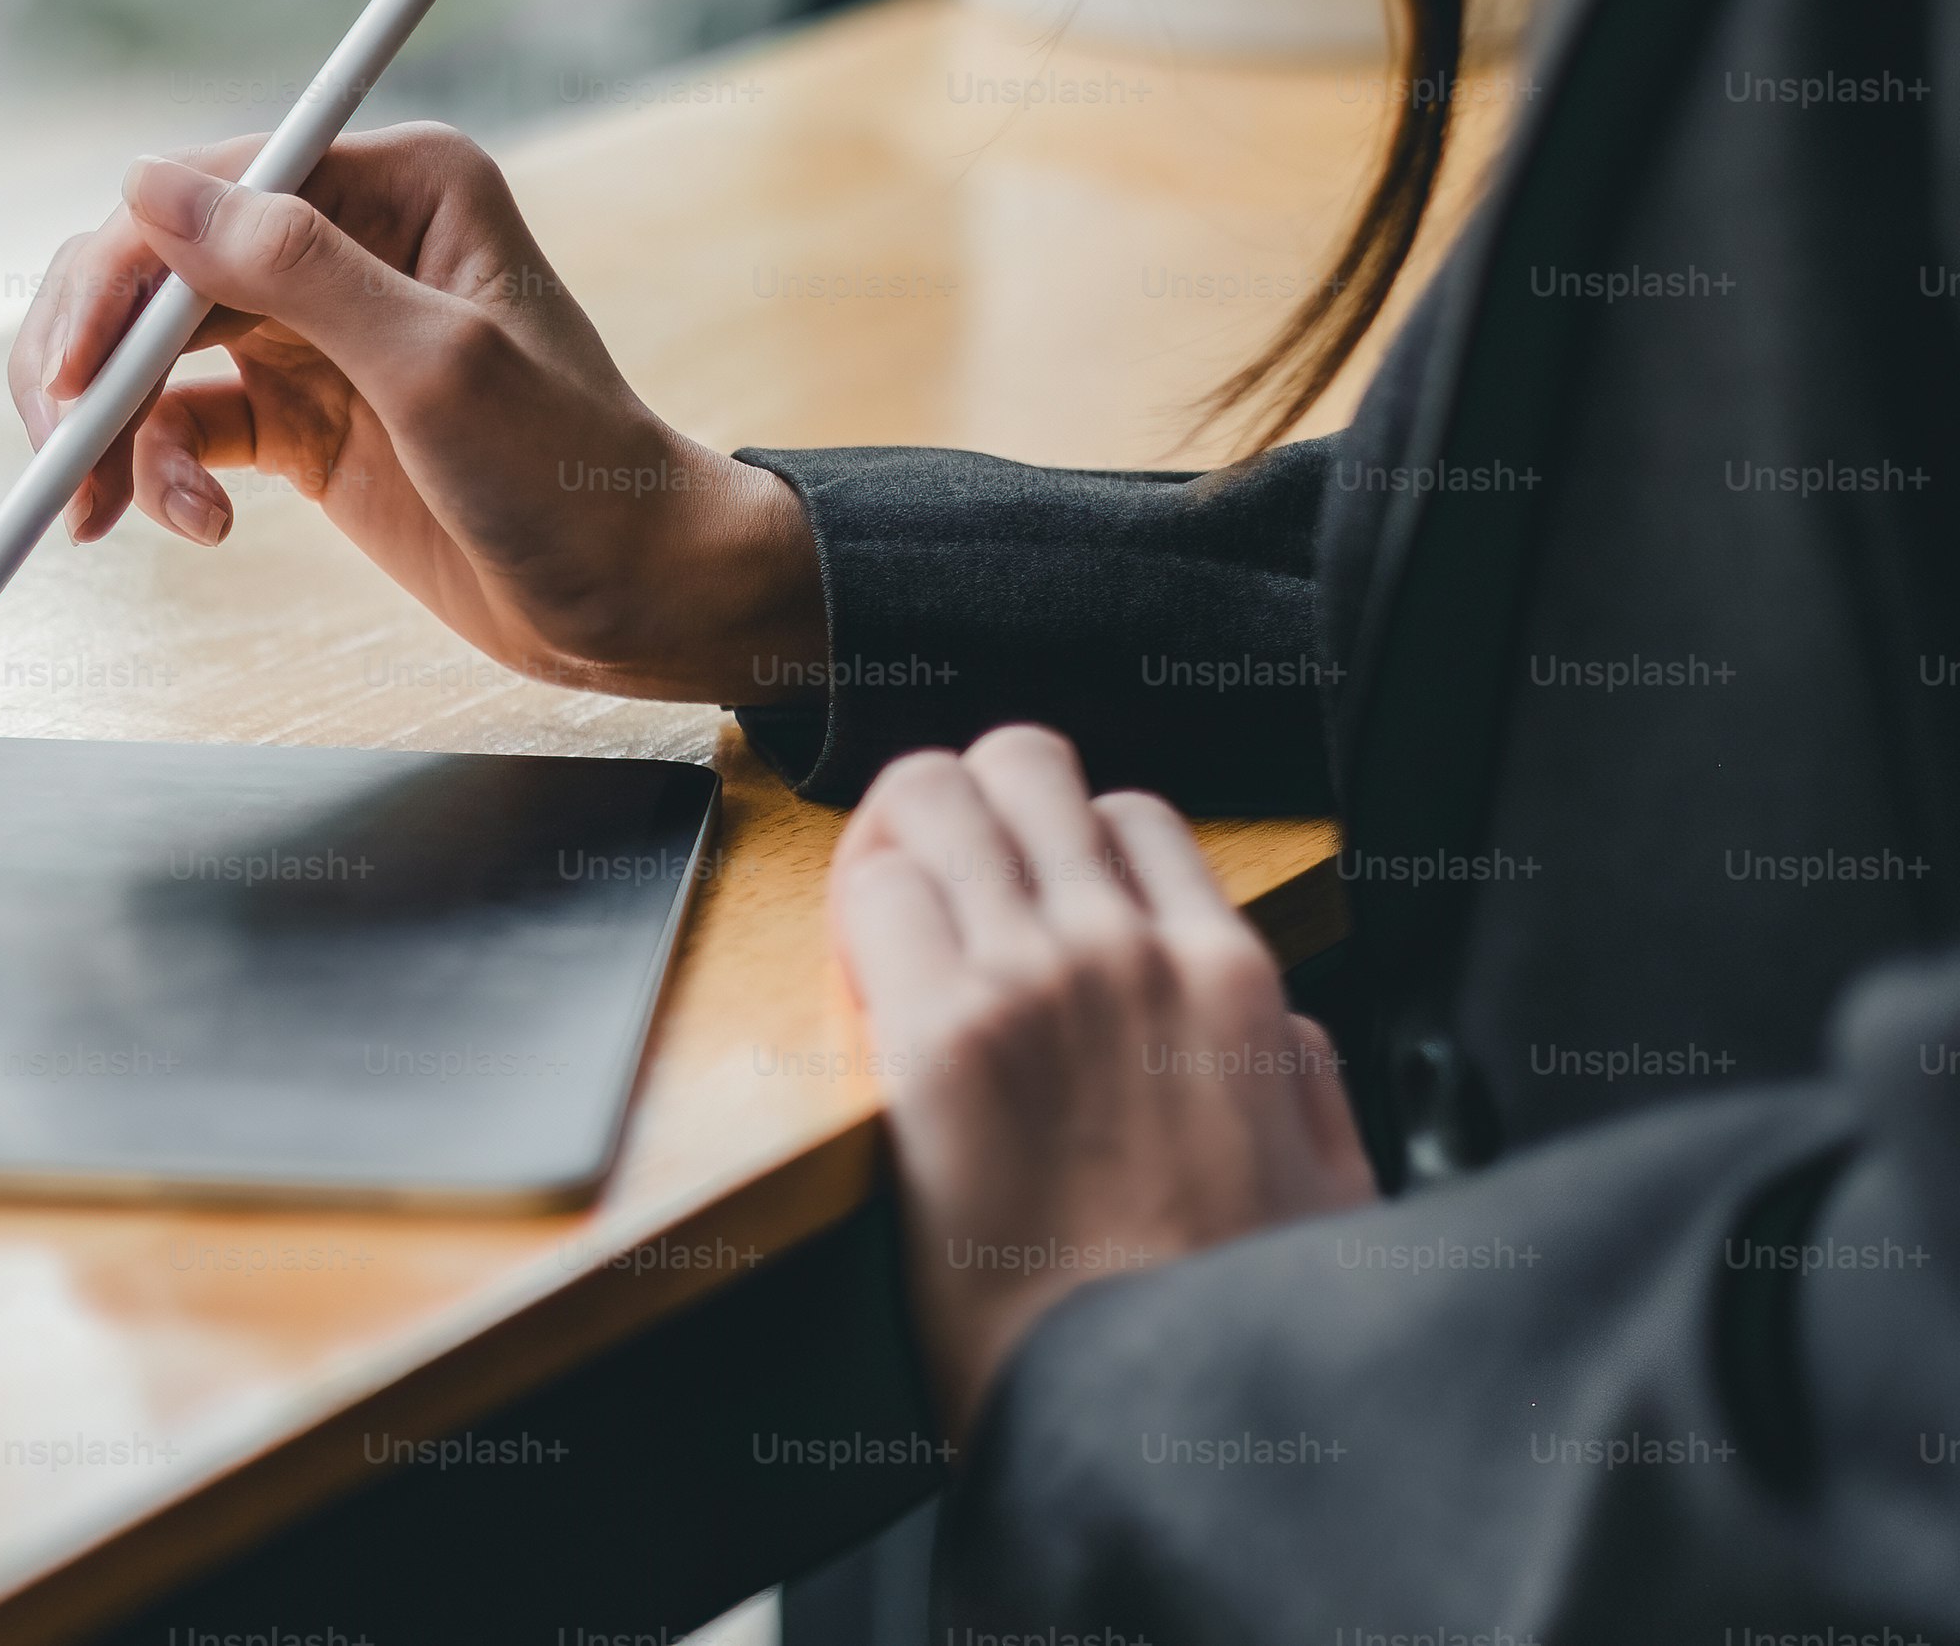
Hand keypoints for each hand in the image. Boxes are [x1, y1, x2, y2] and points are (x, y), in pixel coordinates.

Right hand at [4, 125, 824, 699]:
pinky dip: (158, 476)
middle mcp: (345, 236)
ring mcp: (314, 329)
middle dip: (90, 365)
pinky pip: (182, 425)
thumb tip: (144, 186)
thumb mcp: (436, 368)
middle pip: (154, 269)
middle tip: (54, 456)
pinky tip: (194, 529)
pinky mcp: (297, 415)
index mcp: (395, 183)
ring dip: (109, 433)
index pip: (208, 195)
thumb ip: (292, 269)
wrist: (639, 602)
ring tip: (98, 519)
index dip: (119, 278)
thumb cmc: (574, 477)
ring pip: (149, 353)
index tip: (70, 376)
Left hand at [829, 726, 1375, 1436]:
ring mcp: (1031, 981)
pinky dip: (848, 903)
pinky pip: (873, 889)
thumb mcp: (1330, 1185)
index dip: (1062, 842)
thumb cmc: (1226, 1321)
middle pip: (1023, 764)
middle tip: (932, 875)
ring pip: (932, 793)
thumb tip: (1269, 1027)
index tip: (1020, 895)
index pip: (1134, 813)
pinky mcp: (938, 1040)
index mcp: (1233, 980)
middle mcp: (1130, 951)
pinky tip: (850, 960)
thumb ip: (1301, 1080)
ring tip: (879, 907)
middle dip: (967, 800)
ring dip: (893, 834)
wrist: (1153, 1414)